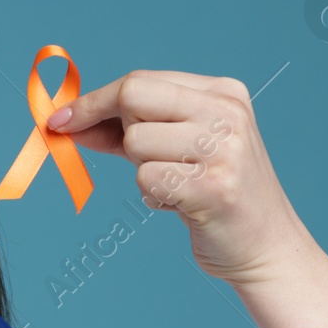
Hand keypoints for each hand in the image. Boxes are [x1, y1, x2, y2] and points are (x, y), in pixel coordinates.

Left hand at [45, 69, 327, 327]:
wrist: (266, 247)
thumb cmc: (213, 195)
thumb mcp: (178, 147)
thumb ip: (128, 128)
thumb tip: (68, 121)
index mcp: (223, 93)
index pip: (140, 80)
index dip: (93, 101)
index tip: (61, 120)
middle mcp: (227, 113)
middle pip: (132, 96)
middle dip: (116, 129)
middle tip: (135, 156)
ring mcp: (224, 149)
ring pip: (135, 142)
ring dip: (142, 169)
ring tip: (176, 184)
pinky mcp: (214, 187)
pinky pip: (146, 179)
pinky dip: (152, 196)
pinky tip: (182, 203)